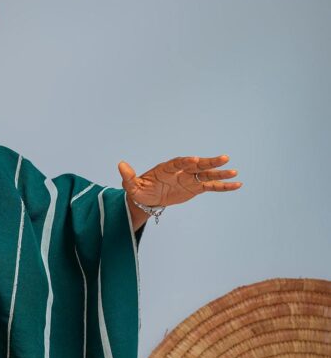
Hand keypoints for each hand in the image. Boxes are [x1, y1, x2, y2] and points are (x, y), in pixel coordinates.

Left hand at [117, 155, 241, 207]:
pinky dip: (223, 186)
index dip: (186, 162)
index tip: (194, 160)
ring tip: (234, 172)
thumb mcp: (131, 186)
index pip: (178, 163)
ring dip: (220, 173)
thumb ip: (128, 176)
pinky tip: (237, 185)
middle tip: (224, 158)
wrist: (148, 198)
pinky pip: (211, 186)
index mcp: (167, 168)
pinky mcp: (195, 188)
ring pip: (207, 175)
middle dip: (209, 162)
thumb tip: (120, 165)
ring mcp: (190, 179)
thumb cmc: (139, 190)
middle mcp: (181, 171)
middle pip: (197, 165)